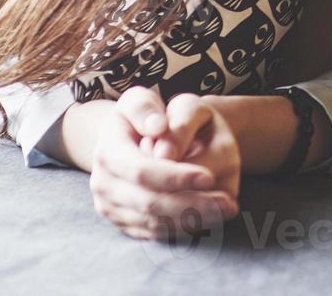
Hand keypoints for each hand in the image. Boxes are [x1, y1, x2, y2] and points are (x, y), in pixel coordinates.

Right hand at [88, 87, 239, 240]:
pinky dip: (183, 227)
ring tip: (227, 209)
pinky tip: (211, 217)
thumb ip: (146, 107)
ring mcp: (111, 207)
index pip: (141, 171)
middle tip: (227, 202)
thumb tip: (158, 127)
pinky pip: (154, 232)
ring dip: (193, 219)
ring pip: (154, 222)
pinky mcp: (124, 223)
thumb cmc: (140, 117)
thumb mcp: (139, 99)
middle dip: (191, 203)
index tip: (209, 177)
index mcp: (107, 153)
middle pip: (149, 202)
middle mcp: (104, 185)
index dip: (175, 177)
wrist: (124, 140)